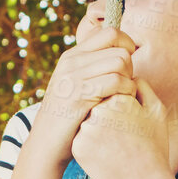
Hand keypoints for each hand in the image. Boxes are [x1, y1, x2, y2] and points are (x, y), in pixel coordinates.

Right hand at [28, 25, 137, 167]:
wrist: (46, 145)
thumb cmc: (70, 119)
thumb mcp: (77, 87)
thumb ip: (94, 69)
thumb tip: (125, 54)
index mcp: (72, 56)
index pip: (111, 33)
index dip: (128, 46)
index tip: (128, 67)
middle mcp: (72, 61)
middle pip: (120, 49)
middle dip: (131, 69)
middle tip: (124, 88)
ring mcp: (73, 76)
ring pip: (121, 62)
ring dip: (129, 81)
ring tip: (122, 97)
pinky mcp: (79, 94)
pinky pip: (116, 81)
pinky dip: (126, 93)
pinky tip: (120, 104)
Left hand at [71, 79, 170, 178]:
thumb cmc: (154, 150)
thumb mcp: (157, 113)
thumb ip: (142, 88)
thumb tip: (128, 76)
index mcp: (120, 99)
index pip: (111, 90)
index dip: (121, 108)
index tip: (130, 125)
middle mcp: (100, 110)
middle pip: (97, 104)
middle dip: (107, 118)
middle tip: (123, 138)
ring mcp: (87, 129)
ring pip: (87, 121)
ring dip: (97, 131)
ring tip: (115, 148)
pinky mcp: (78, 146)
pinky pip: (81, 139)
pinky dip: (90, 146)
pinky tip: (106, 157)